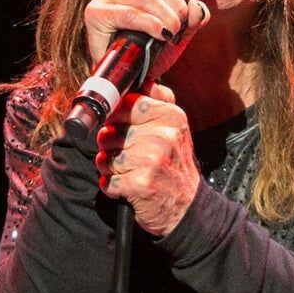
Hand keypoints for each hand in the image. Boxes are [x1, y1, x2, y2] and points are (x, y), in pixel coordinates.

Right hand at [84, 0, 211, 79]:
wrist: (123, 74)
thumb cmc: (147, 49)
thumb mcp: (176, 30)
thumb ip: (191, 18)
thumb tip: (197, 7)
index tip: (189, 4)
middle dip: (177, 5)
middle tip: (180, 26)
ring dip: (167, 16)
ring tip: (172, 33)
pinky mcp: (95, 12)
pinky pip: (131, 14)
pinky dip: (151, 24)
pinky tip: (161, 34)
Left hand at [95, 81, 200, 237]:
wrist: (187, 208)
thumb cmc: (175, 167)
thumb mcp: (174, 129)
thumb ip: (156, 103)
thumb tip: (132, 84)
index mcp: (172, 117)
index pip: (129, 102)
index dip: (116, 115)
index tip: (118, 125)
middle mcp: (164, 135)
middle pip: (111, 130)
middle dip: (111, 144)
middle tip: (128, 155)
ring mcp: (152, 160)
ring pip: (106, 156)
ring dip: (110, 168)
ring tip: (128, 172)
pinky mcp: (140, 183)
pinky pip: (107, 180)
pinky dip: (112, 187)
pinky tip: (128, 188)